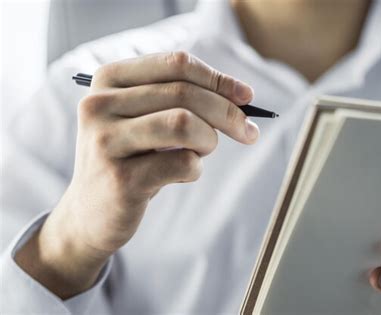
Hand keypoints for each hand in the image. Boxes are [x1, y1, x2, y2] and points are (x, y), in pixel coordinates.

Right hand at [14, 51, 258, 297]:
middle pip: (184, 92)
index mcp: (108, 79)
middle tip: (248, 132)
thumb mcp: (145, 118)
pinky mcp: (121, 180)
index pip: (176, 64)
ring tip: (204, 151)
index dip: (219, 79)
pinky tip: (183, 174)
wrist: (90, 213)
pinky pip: (183, 163)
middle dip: (228, 113)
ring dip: (209, 139)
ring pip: (183, 123)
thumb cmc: (130, 159)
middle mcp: (100, 105)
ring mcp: (106, 142)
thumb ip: (182, 99)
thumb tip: (241, 96)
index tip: (247, 97)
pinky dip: (196, 169)